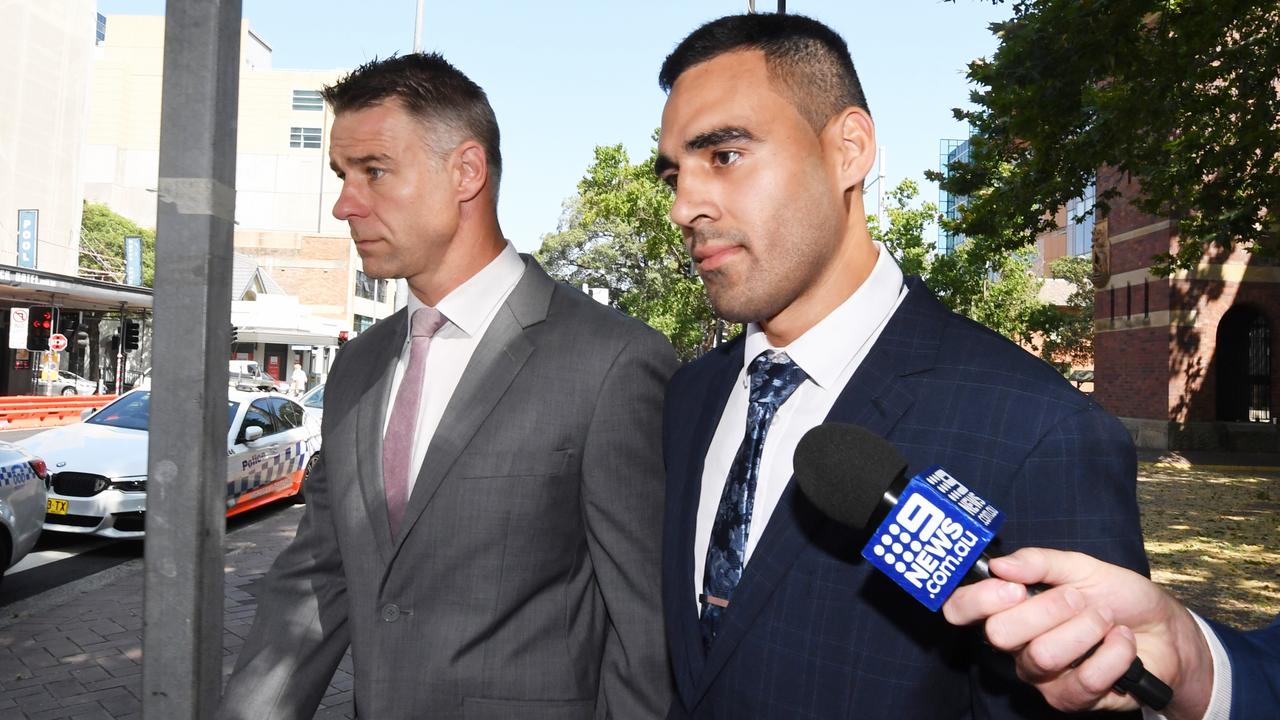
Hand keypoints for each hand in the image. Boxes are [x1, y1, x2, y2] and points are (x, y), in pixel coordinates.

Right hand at [942, 548, 1213, 718]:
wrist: (1165, 631)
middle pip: (1000, 634)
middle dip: (1048, 609)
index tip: (1013, 588)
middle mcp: (1015, 644)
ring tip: (1107, 620)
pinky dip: (1114, 652)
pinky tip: (1123, 642)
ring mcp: (1040, 675)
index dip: (978, 600)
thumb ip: (1040, 562)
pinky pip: (1084, 678)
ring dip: (1086, 629)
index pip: (961, 610)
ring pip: (1044, 655)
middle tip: (1078, 598)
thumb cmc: (1119, 597)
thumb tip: (1000, 564)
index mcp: (1008, 607)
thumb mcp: (1082, 567)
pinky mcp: (1070, 699)